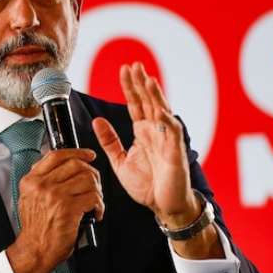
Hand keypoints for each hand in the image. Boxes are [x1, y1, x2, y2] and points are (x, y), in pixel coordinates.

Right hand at [6, 148, 103, 272]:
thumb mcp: (28, 198)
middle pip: (76, 165)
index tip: (87, 155)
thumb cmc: (35, 228)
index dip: (76, 152)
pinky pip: (93, 197)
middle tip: (95, 183)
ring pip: (87, 179)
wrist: (35, 249)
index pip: (56, 155)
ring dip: (97, 190)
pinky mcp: (68, 209)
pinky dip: (99, 205)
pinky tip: (95, 212)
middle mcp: (42, 185)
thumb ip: (40, 181)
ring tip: (95, 200)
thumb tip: (60, 167)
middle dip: (91, 173)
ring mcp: (55, 196)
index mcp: (31, 180)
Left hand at [91, 62, 197, 227]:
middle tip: (134, 65)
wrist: (163, 206)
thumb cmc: (147, 185)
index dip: (130, 87)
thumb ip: (110, 141)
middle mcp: (156, 131)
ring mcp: (167, 139)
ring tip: (147, 79)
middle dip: (141, 83)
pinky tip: (159, 110)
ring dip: (155, 95)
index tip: (124, 70)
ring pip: (161, 111)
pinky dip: (166, 120)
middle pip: (148, 101)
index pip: (135, 104)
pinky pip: (173, 132)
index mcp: (143, 132)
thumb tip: (97, 120)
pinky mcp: (176, 151)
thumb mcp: (120, 161)